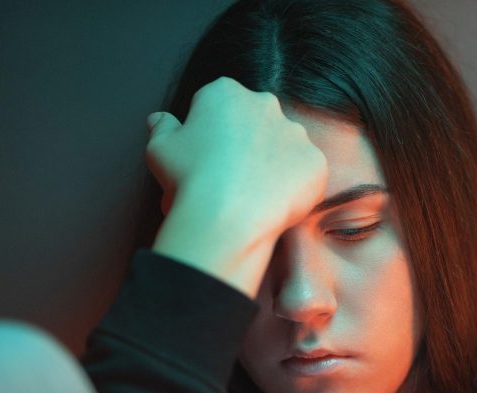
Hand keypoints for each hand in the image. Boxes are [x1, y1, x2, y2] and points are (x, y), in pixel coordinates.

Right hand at [145, 76, 325, 230]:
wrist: (227, 217)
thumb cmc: (189, 179)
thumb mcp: (160, 148)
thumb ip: (163, 128)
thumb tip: (159, 120)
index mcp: (226, 92)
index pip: (221, 105)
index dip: (213, 132)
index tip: (208, 156)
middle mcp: (265, 104)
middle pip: (257, 121)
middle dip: (248, 143)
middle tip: (233, 176)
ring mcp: (295, 133)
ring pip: (285, 146)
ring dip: (273, 163)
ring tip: (255, 194)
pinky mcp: (316, 162)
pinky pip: (307, 173)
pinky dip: (295, 186)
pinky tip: (275, 204)